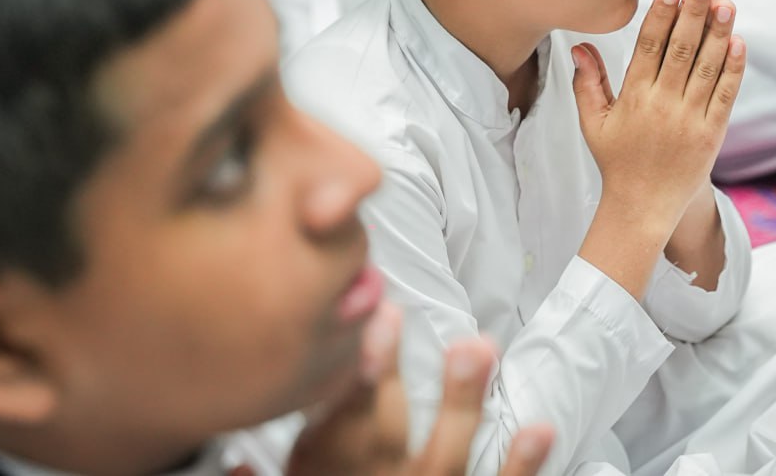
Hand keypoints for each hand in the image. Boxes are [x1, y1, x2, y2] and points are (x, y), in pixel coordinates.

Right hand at [287, 303, 553, 475]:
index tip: (358, 326)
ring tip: (476, 347)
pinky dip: (521, 467)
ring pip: (444, 459)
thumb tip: (235, 466)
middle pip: (382, 433)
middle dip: (388, 377)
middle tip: (396, 316)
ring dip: (461, 404)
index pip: (331, 430)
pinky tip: (540, 428)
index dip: (344, 379)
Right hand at [573, 0, 745, 229]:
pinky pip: (726, 94)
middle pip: (682, 49)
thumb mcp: (593, 122)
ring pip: (708, 67)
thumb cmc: (616, 161)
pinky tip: (738, 40)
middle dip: (695, 11)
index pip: (649, 46)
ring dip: (719, 31)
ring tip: (727, 1)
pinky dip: (734, 67)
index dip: (663, 13)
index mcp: (634, 98)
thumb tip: (579, 45)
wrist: (643, 207)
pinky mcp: (713, 133)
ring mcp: (691, 119)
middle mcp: (663, 105)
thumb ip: (587, 82)